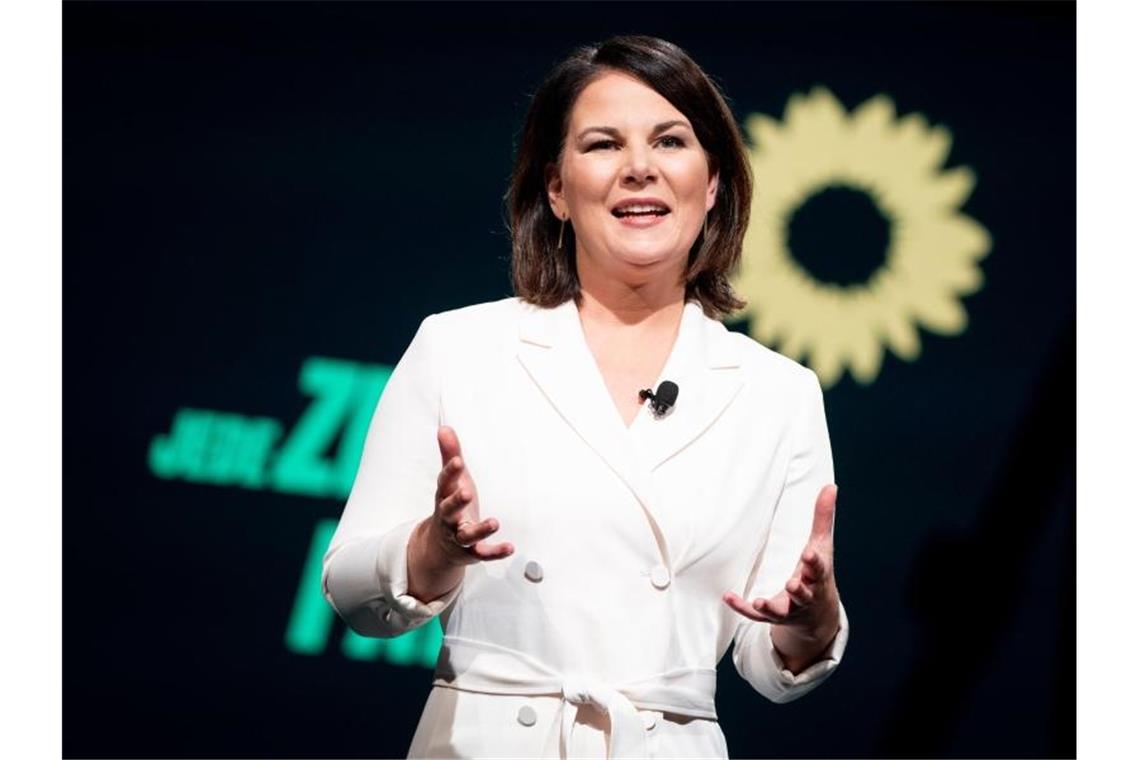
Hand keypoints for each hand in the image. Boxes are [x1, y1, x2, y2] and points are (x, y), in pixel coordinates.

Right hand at [428, 426, 513, 565]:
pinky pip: (483, 553)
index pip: (444, 484)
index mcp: (445, 498)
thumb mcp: (452, 481)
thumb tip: (444, 428)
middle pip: (449, 510)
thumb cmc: (450, 506)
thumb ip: (450, 455)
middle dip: (457, 501)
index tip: (458, 461)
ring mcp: (459, 537)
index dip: (450, 473)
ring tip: (494, 522)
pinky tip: (510, 547)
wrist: (439, 546)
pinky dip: (495, 552)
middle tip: (467, 492)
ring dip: (480, 529)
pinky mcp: (471, 552)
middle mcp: (449, 518)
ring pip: (467, 535)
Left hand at [722, 484, 840, 667]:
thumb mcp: (821, 545)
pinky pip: (756, 616)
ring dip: (770, 606)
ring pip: (780, 610)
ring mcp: (789, 608)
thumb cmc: (816, 571)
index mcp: (817, 577)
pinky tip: (727, 596)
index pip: (818, 569)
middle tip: (792, 583)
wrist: (816, 613)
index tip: (809, 554)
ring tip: (760, 601)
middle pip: (803, 594)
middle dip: (799, 589)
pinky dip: (742, 608)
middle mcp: (805, 596)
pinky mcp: (773, 616)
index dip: (814, 562)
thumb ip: (822, 517)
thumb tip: (830, 486)